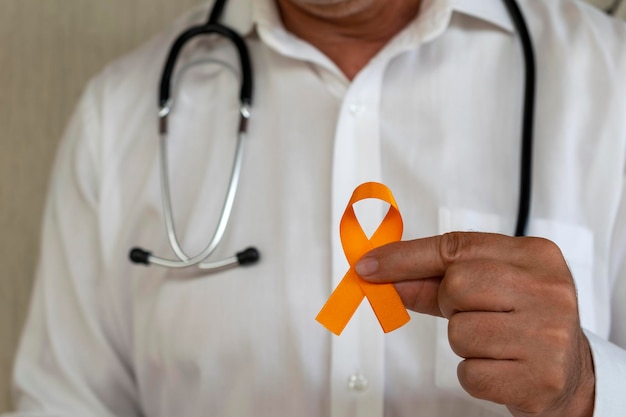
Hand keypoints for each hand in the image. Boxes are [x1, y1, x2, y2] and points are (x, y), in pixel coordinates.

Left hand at [356, 232, 594, 416]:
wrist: (571, 373)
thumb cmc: (522, 321)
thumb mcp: (489, 288)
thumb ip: (434, 280)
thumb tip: (380, 274)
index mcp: (535, 255)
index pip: (455, 246)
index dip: (405, 257)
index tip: (369, 266)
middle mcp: (547, 289)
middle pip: (455, 286)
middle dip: (451, 305)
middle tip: (477, 314)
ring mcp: (547, 334)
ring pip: (459, 333)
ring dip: (465, 343)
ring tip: (496, 343)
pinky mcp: (539, 377)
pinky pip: (469, 373)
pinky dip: (475, 374)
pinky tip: (502, 367)